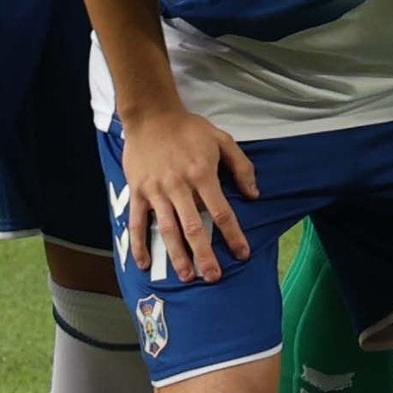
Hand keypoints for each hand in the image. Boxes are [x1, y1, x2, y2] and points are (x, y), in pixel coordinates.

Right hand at [116, 105, 257, 284]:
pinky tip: (144, 263)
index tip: (242, 254)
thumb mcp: (222, 140)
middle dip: (205, 255)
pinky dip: (139, 243)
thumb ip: (241, 167)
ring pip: (167, 229)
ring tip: (187, 277)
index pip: (222, 212)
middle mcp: (179, 186)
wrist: (151, 115)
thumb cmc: (189, 128)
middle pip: (193, 228)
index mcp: (202, 175)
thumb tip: (254, 195)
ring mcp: (156, 191)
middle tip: (213, 277)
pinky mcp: (138, 191)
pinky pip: (138, 222)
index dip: (233, 236)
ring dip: (177, 256)